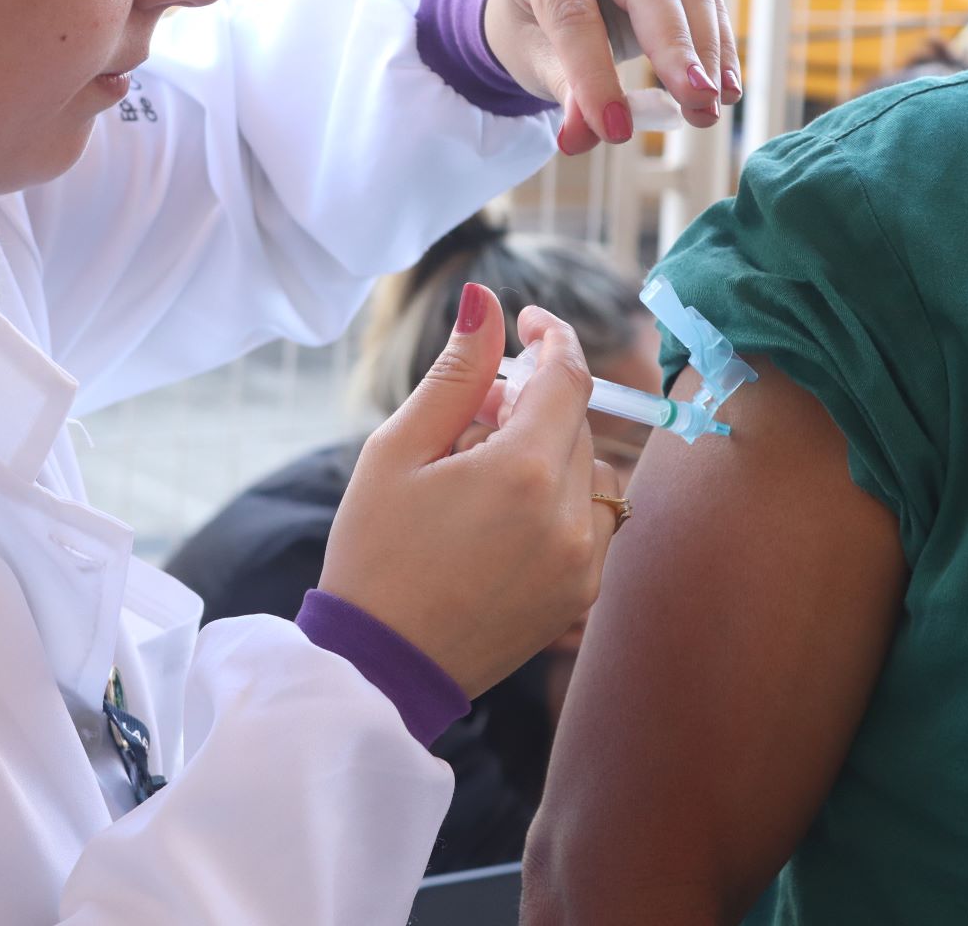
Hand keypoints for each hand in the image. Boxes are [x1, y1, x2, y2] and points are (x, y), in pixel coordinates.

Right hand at [318, 284, 620, 698]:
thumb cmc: (374, 553)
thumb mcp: (397, 451)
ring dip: (550, 453)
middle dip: (532, 403)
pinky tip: (500, 518)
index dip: (551, 337)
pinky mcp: (580, 596)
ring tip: (480, 473)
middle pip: (576, 423)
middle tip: (470, 418)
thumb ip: (455, 373)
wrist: (379, 666)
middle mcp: (569, 518)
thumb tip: (487, 302)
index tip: (525, 324)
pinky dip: (561, 501)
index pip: (568, 377)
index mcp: (524, 473)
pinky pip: (593, 522)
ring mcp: (582, 563)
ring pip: (592, 471)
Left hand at [485, 0, 741, 153]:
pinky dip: (717, 43)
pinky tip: (727, 87)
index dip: (595, 74)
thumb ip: (561, 91)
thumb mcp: (532, 55)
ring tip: (712, 107)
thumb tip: (581, 138)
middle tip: (697, 102)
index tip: (615, 130)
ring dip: (707, 53)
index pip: (572, 12)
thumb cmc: (530, 22)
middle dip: (674, 48)